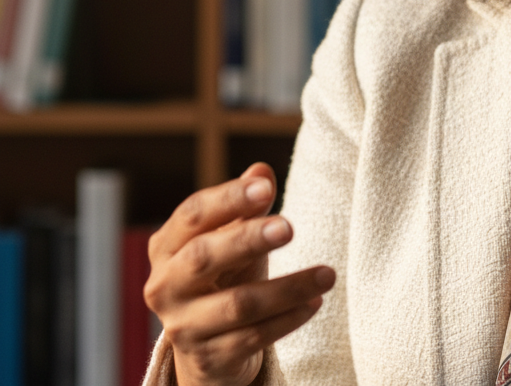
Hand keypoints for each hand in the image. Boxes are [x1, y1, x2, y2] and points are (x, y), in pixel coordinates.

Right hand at [144, 162, 335, 385]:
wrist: (208, 347)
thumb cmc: (224, 274)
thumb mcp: (232, 237)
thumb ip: (245, 206)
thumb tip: (261, 170)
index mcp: (167, 246)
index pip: (192, 215)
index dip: (228, 198)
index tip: (266, 186)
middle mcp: (165, 286)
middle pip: (204, 257)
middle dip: (248, 239)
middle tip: (289, 227)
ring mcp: (183, 327)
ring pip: (238, 305)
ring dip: (288, 288)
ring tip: (328, 274)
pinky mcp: (208, 360)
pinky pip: (253, 338)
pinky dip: (288, 319)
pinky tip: (315, 303)